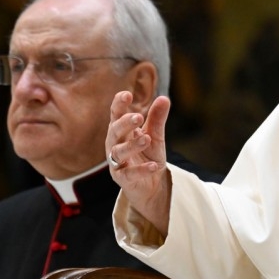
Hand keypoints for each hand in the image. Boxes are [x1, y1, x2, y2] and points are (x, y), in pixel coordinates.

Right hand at [106, 91, 171, 234]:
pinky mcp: (123, 179)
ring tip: (147, 139)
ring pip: (118, 152)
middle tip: (138, 117)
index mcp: (122, 131)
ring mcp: (117, 163)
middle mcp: (115, 145)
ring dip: (132, 145)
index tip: (126, 94)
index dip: (118, 104)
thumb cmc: (148, 155)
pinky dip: (142, 170)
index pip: (116, 115)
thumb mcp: (155, 135)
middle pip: (114, 132)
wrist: (151, 183)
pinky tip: (155, 165)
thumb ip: (157, 118)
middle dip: (124, 124)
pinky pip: (129, 174)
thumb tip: (164, 98)